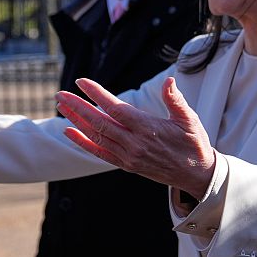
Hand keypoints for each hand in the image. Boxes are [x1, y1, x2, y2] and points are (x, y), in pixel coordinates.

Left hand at [55, 77, 214, 198]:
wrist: (197, 175)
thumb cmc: (193, 143)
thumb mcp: (189, 119)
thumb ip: (176, 99)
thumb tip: (169, 81)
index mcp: (148, 128)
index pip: (115, 108)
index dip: (96, 94)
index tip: (81, 82)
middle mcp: (134, 143)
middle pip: (99, 122)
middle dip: (77, 106)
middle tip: (60, 94)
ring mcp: (128, 156)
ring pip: (96, 136)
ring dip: (76, 120)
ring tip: (61, 106)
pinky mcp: (126, 165)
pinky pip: (99, 153)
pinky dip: (82, 142)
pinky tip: (69, 131)